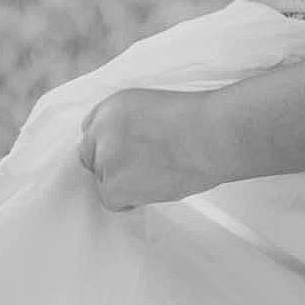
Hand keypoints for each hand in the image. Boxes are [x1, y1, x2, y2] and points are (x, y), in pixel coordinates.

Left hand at [77, 87, 222, 211]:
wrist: (213, 136)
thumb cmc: (200, 122)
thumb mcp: (158, 106)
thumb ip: (132, 123)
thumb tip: (129, 145)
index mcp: (114, 104)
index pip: (94, 129)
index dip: (111, 144)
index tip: (124, 153)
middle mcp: (103, 127)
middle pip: (92, 155)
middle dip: (114, 163)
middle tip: (142, 168)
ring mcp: (106, 155)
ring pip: (102, 178)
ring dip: (122, 182)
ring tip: (154, 176)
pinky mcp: (113, 182)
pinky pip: (109, 199)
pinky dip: (128, 200)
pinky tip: (151, 189)